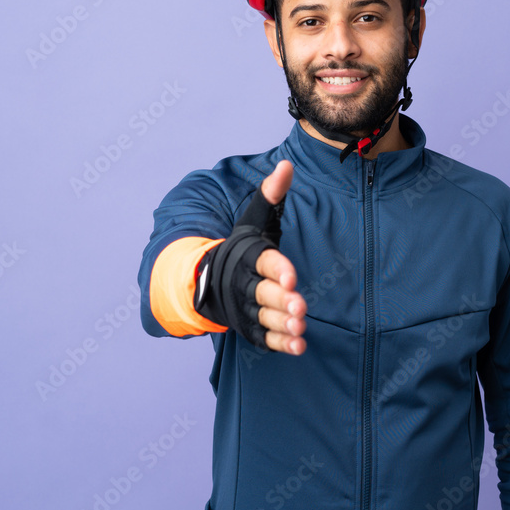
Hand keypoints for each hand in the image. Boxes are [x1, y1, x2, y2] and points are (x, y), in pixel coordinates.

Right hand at [254, 160, 307, 354]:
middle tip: (300, 307)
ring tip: (300, 328)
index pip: (265, 261)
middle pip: (264, 293)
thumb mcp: (254, 220)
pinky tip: (299, 345)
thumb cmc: (241, 247)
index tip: (292, 278)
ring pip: (265, 317)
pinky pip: (265, 337)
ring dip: (282, 324)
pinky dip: (280, 343)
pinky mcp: (250, 327)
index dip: (278, 270)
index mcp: (249, 257)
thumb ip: (271, 194)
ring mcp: (246, 308)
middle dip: (282, 300)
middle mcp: (245, 283)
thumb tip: (287, 164)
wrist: (209, 279)